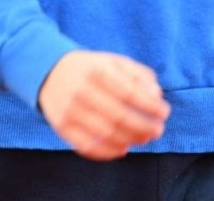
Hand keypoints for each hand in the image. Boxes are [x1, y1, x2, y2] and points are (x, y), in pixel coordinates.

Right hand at [38, 51, 170, 160]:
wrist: (49, 72)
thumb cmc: (90, 68)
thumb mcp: (112, 61)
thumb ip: (137, 74)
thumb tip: (156, 94)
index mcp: (96, 70)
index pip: (129, 92)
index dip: (150, 106)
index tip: (164, 112)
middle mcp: (81, 90)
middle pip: (119, 116)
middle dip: (144, 126)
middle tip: (158, 130)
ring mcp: (69, 111)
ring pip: (106, 134)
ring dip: (131, 140)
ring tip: (144, 138)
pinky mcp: (61, 128)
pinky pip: (88, 147)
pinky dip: (109, 152)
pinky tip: (123, 148)